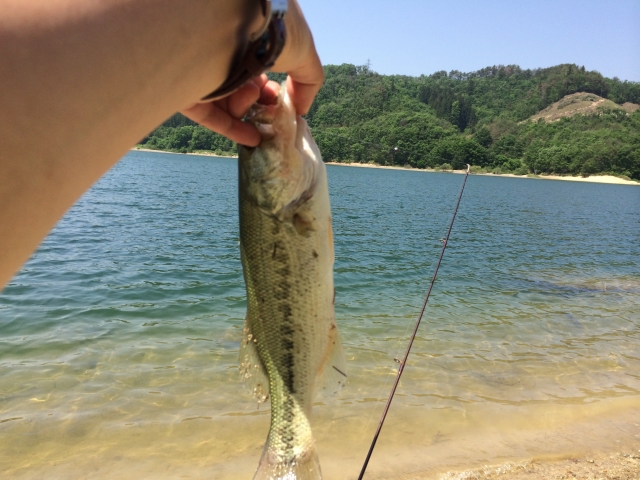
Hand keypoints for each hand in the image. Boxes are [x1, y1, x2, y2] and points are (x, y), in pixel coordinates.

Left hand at [181, 0, 322, 146]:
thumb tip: (300, 109)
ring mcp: (203, 73)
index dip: (272, 89)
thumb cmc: (272, 31)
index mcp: (245, 39)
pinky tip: (253, 139)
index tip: (282, 98)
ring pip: (228, 102)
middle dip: (261, 103)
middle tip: (272, 107)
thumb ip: (308, 81)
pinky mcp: (187, 89)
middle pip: (243, 88)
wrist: (235, 23)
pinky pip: (210, 116)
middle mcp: (222, 54)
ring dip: (248, 108)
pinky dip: (233, 129)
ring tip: (253, 96)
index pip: (257, 69)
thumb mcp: (304, 52)